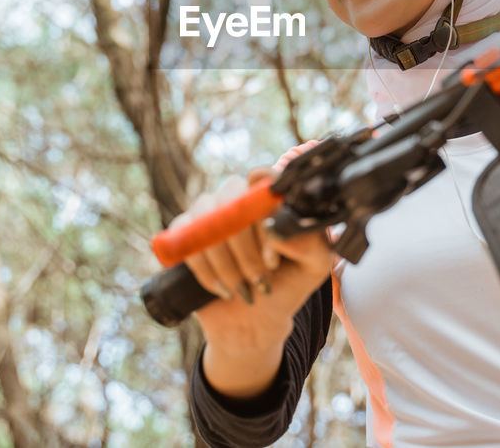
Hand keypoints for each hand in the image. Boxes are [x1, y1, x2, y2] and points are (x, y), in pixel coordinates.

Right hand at [169, 142, 333, 397]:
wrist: (256, 321)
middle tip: (262, 276)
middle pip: (231, 197)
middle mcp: (238, 198)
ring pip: (206, 217)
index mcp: (270, 197)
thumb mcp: (315, 265)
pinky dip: (204, 268)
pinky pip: (184, 236)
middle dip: (246, 246)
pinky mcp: (184, 233)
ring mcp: (208, 213)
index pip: (261, 177)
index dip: (264, 205)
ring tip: (244, 288)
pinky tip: (223, 289)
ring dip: (226, 262)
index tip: (272, 240)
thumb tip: (274, 228)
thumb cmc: (288, 285)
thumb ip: (310, 240)